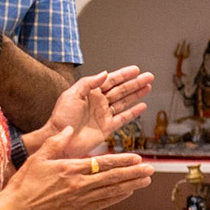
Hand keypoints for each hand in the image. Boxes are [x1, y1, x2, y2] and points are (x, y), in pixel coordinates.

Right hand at [0, 133, 150, 209]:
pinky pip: (103, 203)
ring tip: (146, 181)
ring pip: (112, 191)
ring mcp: (80, 200)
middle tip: (151, 169)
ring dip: (131, 185)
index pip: (103, 163)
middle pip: (113, 177)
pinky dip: (117, 197)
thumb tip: (68, 129)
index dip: (123, 161)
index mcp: (71, 169)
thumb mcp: (38, 158)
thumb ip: (55, 142)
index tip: (138, 158)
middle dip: (134, 173)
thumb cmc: (24, 185)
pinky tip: (128, 193)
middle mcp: (80, 185)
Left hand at [37, 66, 153, 155]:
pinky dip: (134, 112)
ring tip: (148, 87)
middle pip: (121, 90)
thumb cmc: (61, 118)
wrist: (61, 139)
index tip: (135, 70)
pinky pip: (124, 118)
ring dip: (136, 94)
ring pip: (125, 102)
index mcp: (90, 93)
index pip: (111, 80)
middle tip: (148, 76)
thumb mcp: (71, 95)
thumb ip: (88, 83)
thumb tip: (104, 73)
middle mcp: (99, 103)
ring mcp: (104, 115)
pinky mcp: (108, 127)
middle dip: (135, 83)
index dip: (123, 75)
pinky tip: (142, 106)